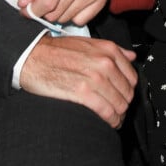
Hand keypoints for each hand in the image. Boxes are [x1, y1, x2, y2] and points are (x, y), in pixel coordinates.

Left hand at [18, 0, 111, 25]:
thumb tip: (24, 4)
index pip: (46, 2)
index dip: (33, 10)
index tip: (28, 9)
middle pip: (56, 13)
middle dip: (45, 10)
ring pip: (67, 18)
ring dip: (59, 12)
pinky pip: (82, 20)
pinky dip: (74, 14)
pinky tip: (73, 0)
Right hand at [19, 34, 137, 127]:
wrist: (34, 56)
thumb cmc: (58, 51)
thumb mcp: (88, 43)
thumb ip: (112, 50)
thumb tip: (132, 56)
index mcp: (108, 50)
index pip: (132, 76)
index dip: (129, 90)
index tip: (124, 96)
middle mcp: (104, 63)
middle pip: (127, 93)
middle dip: (124, 104)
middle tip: (118, 110)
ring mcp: (94, 78)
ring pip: (119, 104)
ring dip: (119, 115)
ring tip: (115, 119)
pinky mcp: (83, 92)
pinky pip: (106, 111)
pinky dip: (111, 120)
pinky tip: (109, 122)